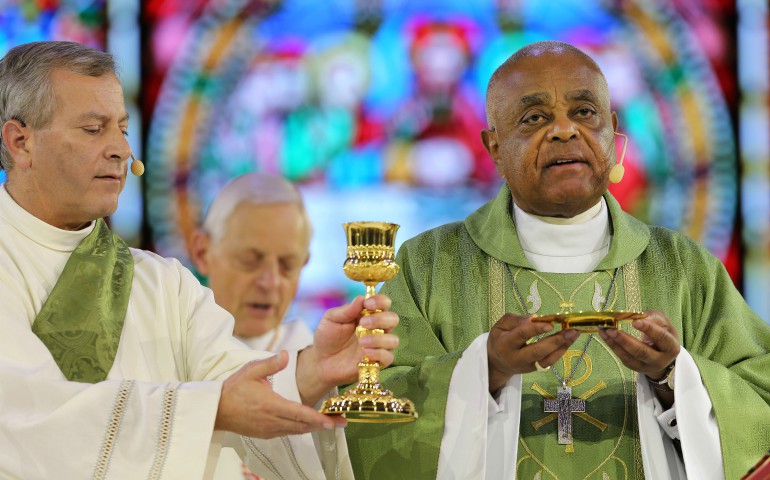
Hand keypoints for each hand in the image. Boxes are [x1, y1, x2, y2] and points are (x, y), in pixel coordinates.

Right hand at [215, 351, 346, 437]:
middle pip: (303, 426)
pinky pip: (288, 433)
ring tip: (331, 423)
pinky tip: (310, 424)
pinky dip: (301, 429)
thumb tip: (287, 354)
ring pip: (297, 431)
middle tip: (342, 422)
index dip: (317, 418)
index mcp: (270, 405)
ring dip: (314, 428)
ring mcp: (268, 430)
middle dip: (323, 425)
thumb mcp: (251, 370)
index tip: (332, 421)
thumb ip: (271, 363)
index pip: (299, 414)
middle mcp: (271, 421)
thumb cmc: (233, 389)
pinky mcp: (266, 434)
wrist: (215, 410)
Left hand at [296, 294, 398, 404]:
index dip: (380, 301)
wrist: (321, 361)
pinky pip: (388, 358)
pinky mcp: (377, 362)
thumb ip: (346, 310)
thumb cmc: (327, 337)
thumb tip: (361, 298)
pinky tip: (365, 353)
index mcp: (367, 314)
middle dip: (381, 319)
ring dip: (379, 339)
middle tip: (363, 323)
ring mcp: (378, 346)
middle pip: (393, 319)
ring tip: (361, 341)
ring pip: (393, 340)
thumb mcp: (331, 319)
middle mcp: (377, 328)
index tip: (368, 304)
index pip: (383, 303)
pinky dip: (379, 354)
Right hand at [487, 313, 579, 392]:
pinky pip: (550, 362)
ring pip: (547, 359)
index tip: (550, 323)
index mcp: (505, 343)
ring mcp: (527, 366)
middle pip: (537, 351)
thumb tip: (534, 318)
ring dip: (562, 347)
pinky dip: (560, 351)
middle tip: (570, 331)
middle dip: (555, 341)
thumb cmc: (500, 339)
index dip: (536, 329)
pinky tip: (568, 341)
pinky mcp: (535, 370)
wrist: (497, 362)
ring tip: (574, 334)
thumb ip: (515, 320)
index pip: (521, 335)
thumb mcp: (501, 325)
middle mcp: (516, 357)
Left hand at [598, 310, 679, 379]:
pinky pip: (623, 358)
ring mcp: (646, 366)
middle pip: (642, 352)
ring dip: (615, 343)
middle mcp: (660, 360)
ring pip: (629, 357)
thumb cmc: (663, 334)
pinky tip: (605, 335)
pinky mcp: (635, 367)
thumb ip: (654, 317)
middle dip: (626, 340)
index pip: (661, 338)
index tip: (635, 321)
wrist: (662, 354)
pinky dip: (612, 346)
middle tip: (612, 329)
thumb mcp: (664, 324)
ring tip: (604, 330)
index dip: (649, 329)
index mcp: (671, 347)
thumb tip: (638, 316)